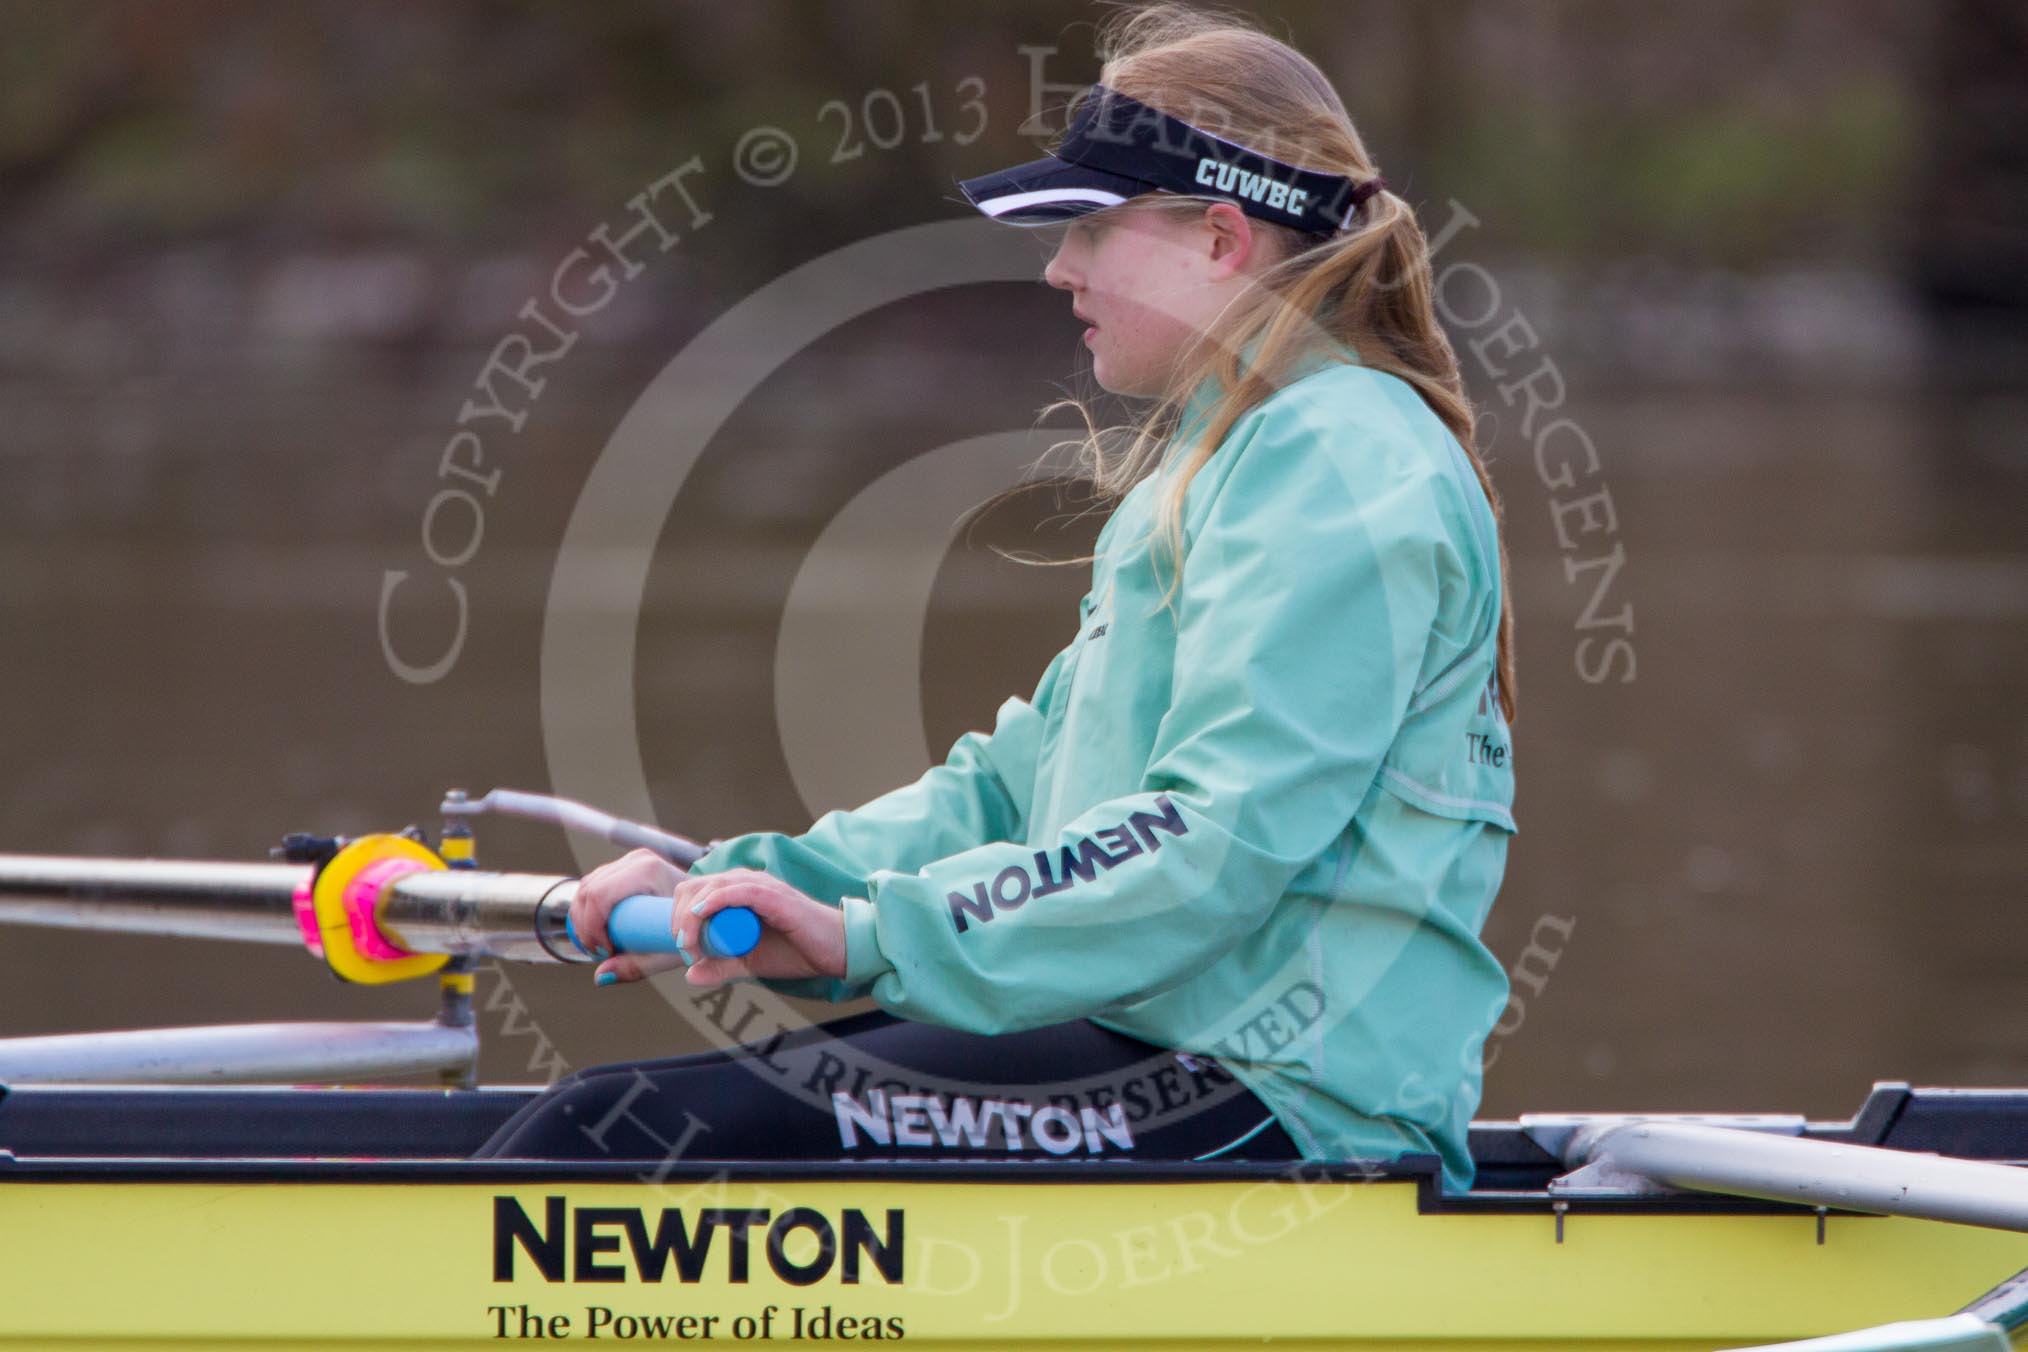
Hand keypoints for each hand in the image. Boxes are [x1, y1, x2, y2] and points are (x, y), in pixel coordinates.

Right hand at [570, 848, 688, 983]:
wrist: (709, 908)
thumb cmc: (693, 928)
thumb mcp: (666, 952)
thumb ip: (634, 967)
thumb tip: (599, 977)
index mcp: (648, 871)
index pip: (600, 895)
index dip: (591, 927)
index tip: (605, 952)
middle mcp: (637, 860)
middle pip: (588, 890)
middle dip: (584, 926)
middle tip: (599, 953)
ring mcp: (629, 861)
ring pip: (586, 887)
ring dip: (581, 919)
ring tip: (598, 947)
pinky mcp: (623, 868)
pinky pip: (591, 885)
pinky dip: (585, 910)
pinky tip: (594, 933)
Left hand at [670, 868, 845, 988]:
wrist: (834, 952)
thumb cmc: (796, 951)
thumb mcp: (749, 963)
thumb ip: (721, 967)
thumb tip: (689, 975)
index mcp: (736, 892)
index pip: (693, 892)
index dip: (677, 916)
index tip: (680, 947)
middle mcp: (745, 882)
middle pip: (695, 886)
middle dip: (679, 917)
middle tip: (684, 949)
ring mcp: (760, 885)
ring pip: (711, 886)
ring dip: (691, 915)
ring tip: (689, 944)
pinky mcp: (773, 894)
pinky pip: (738, 889)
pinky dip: (716, 900)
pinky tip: (702, 914)